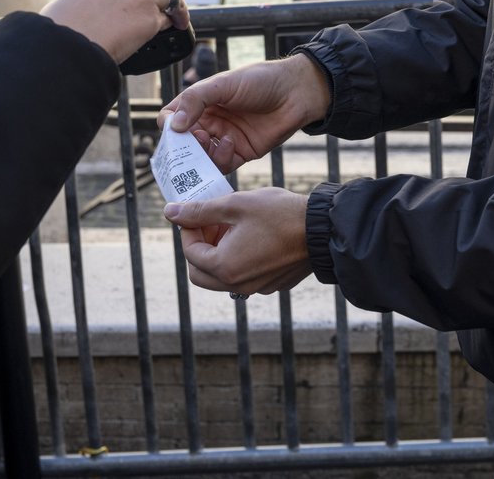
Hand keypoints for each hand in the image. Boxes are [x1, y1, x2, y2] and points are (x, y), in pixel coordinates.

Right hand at [157, 54, 330, 172]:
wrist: (296, 92)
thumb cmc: (260, 80)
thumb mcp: (223, 84)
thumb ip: (195, 100)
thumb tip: (171, 125)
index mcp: (200, 103)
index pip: (171, 119)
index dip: (168, 127)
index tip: (172, 131)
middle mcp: (208, 122)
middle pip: (183, 143)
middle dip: (181, 148)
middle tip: (186, 147)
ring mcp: (223, 138)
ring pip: (200, 158)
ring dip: (199, 156)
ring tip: (207, 143)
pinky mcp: (239, 153)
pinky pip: (221, 165)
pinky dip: (220, 159)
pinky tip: (229, 143)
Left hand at [164, 188, 313, 295]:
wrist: (323, 230)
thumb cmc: (279, 214)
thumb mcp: (235, 205)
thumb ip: (199, 211)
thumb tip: (170, 212)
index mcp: (224, 267)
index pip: (190, 252)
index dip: (188, 229)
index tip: (196, 213)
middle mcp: (238, 285)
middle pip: (200, 274)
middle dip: (199, 248)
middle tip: (209, 225)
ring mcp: (257, 288)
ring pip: (222, 277)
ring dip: (218, 254)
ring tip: (232, 228)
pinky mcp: (273, 285)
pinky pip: (245, 277)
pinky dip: (239, 260)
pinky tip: (252, 237)